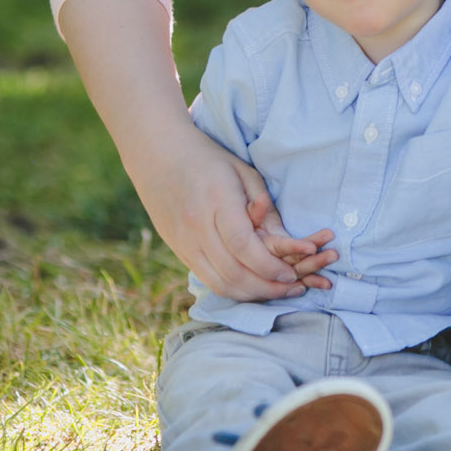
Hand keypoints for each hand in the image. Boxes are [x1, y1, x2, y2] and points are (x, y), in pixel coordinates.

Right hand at [161, 136, 321, 300]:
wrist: (158, 155)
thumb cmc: (209, 159)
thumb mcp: (244, 172)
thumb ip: (266, 208)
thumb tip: (286, 241)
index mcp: (217, 200)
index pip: (243, 245)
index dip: (269, 267)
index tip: (291, 275)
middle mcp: (197, 226)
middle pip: (232, 271)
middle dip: (266, 287)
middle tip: (291, 289)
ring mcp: (184, 241)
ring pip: (218, 282)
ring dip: (250, 294)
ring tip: (275, 292)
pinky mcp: (178, 250)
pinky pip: (206, 279)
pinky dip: (231, 289)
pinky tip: (251, 288)